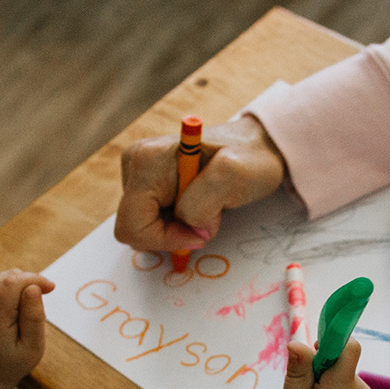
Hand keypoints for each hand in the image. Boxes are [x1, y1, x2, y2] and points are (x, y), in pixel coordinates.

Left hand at [0, 269, 55, 385]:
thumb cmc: (14, 361)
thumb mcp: (32, 347)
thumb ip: (34, 317)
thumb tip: (34, 287)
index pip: (13, 282)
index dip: (35, 279)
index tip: (51, 289)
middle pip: (10, 277)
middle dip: (30, 284)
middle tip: (38, 309)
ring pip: (7, 276)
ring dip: (23, 287)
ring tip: (26, 313)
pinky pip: (2, 280)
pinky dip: (15, 288)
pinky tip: (17, 308)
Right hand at [113, 114, 286, 250]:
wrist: (256, 148)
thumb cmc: (249, 159)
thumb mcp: (234, 175)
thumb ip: (203, 203)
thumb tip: (189, 228)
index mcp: (146, 160)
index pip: (134, 225)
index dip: (166, 239)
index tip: (201, 231)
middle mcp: (134, 163)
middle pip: (133, 228)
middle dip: (171, 233)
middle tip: (206, 217)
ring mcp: (137, 173)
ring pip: (142, 227)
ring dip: (176, 228)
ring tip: (205, 206)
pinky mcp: (145, 184)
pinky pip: (150, 221)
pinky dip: (175, 224)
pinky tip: (195, 206)